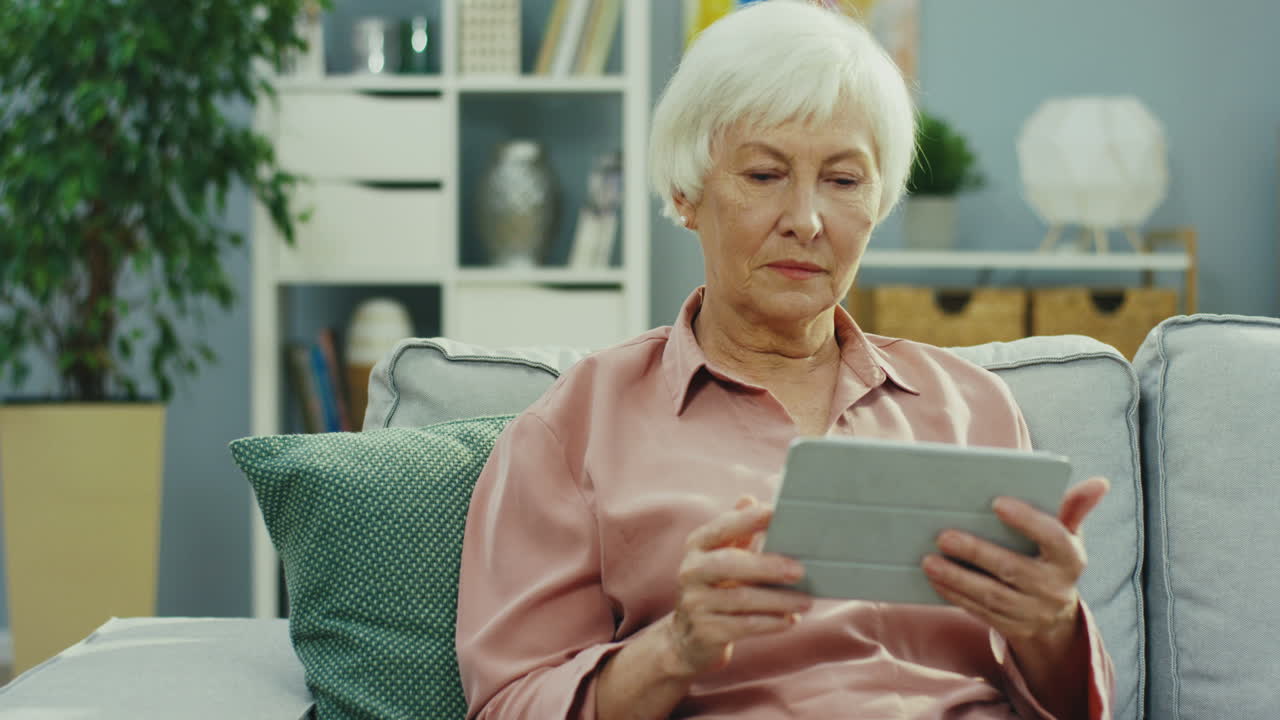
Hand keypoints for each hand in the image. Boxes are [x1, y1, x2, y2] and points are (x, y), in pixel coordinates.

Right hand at [663, 496, 812, 677]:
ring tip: (806, 601)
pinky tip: (790, 620)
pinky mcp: (705, 631)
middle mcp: (691, 571)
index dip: (747, 520)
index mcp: (697, 546)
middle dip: (767, 566)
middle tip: (801, 570)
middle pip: (729, 564)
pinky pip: (744, 626)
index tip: (776, 513)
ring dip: (778, 600)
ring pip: (741, 598)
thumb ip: (737, 530)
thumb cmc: (717, 587)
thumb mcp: (722, 556)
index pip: (721, 528)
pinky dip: (771, 623)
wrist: (689, 638)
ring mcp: (695, 602)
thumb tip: (750, 499)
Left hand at [921, 476, 1109, 646]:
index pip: (1053, 537)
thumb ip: (1074, 508)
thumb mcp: (1068, 535)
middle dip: (977, 553)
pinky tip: (933, 578)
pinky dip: (954, 594)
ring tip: (928, 560)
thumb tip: (1098, 482)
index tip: (997, 502)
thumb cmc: (1054, 558)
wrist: (1055, 616)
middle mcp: (1053, 588)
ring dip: (957, 578)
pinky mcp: (1011, 626)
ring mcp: (1032, 611)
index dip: (1027, 521)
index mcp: (1070, 558)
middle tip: (943, 535)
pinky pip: (979, 611)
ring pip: (991, 596)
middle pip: (1013, 569)